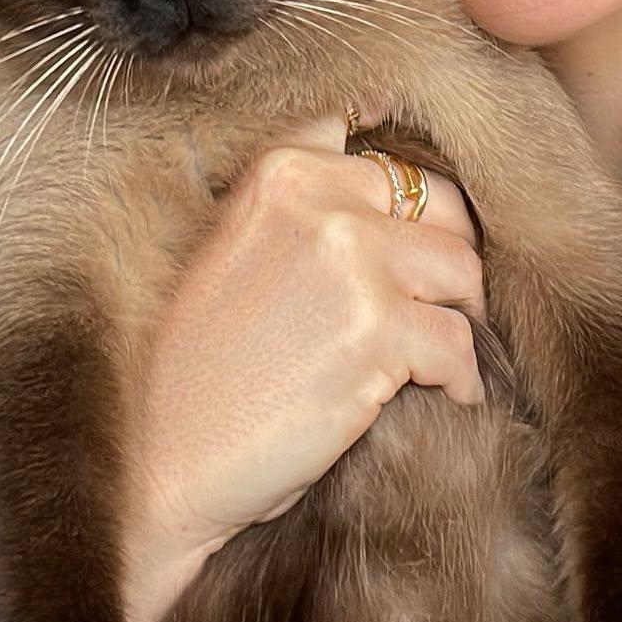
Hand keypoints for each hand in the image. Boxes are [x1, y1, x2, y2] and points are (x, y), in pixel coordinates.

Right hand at [124, 114, 483, 621]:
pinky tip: (444, 397)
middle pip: (440, 206)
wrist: (158, 460)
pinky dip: (462, 378)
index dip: (406, 209)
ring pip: (462, 271)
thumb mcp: (234, 250)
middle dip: (448, 258)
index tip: (410, 250)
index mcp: (280, 173)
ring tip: (440, 355)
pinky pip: (460, 344)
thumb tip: (394, 199)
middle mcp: (319, 202)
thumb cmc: (197, 368)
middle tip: (441, 306)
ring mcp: (353, 264)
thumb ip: (302, 211)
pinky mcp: (379, 334)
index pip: (384, 161)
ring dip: (460, 316)